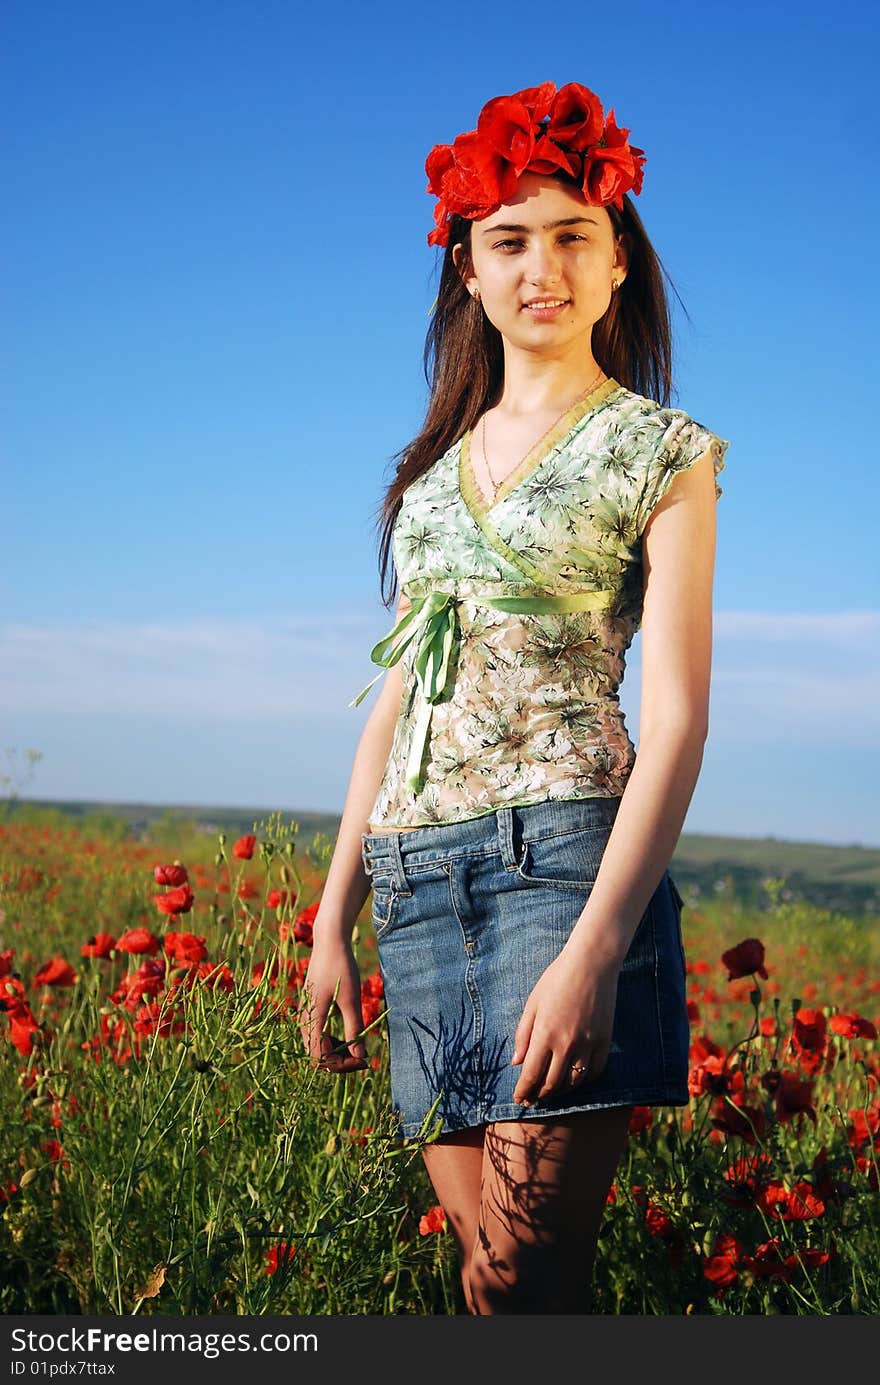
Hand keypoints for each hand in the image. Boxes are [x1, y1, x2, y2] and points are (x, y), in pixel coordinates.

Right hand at [297, 936, 367, 1074]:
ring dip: (336, 1050)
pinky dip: (332, 1039)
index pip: (320, 1058)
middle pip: (316, 1054)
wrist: (329, 941)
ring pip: (317, 1044)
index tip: (362, 1059)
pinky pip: (318, 1032)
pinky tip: (348, 1033)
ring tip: (358, 1046)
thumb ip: (354, 1029)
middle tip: (363, 1057)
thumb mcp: (352, 999)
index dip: (340, 1065)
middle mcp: (305, 1019)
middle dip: (339, 1060)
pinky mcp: (311, 1007)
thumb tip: (359, 1056)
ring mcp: (306, 1012)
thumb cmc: (341, 967)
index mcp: (312, 1019)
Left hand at [511, 946, 619, 1105]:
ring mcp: (588, 1044)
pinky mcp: (604, 1041)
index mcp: (544, 1034)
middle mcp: (567, 1044)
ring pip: (573, 1082)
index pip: (531, 1075)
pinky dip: (583, 1081)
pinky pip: (594, 1072)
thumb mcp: (533, 1004)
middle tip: (533, 1098)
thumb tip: (517, 1062)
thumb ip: (523, 1035)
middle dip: (539, 1095)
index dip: (523, 1091)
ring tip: (551, 1092)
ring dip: (560, 1091)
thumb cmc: (556, 979)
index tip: (519, 1099)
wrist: (591, 964)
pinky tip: (575, 1080)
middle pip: (552, 1083)